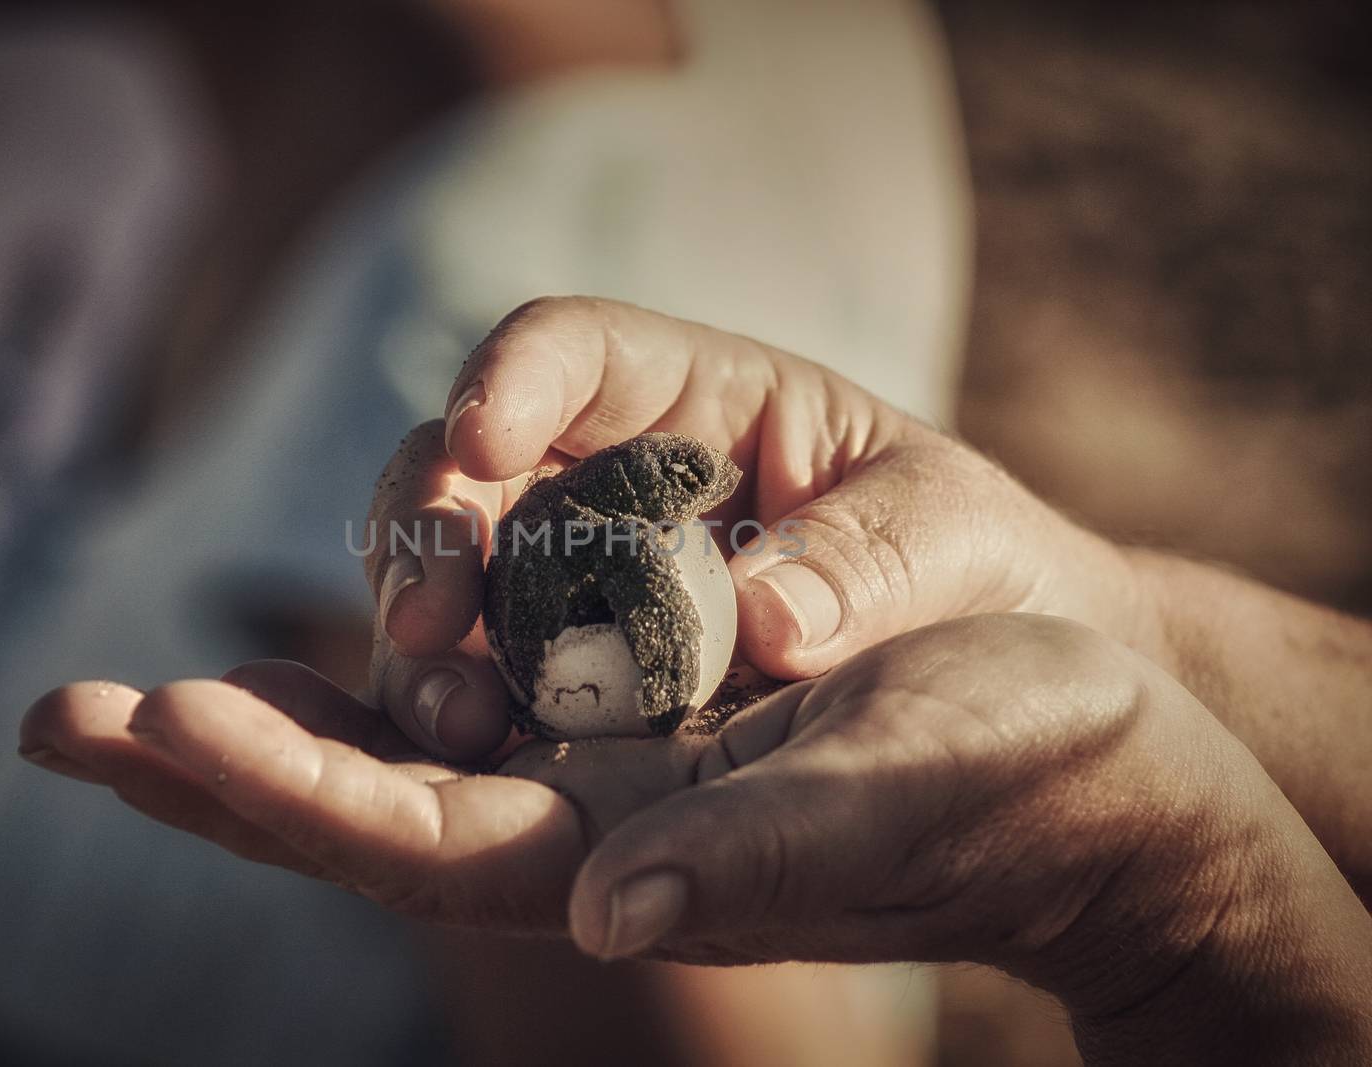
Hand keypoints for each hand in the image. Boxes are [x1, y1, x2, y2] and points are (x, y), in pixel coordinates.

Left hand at [20, 613, 1371, 1063]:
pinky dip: (374, 679)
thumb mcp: (901, 793)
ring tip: (129, 692)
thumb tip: (610, 908)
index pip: (416, 836)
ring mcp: (607, 779)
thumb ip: (755, 852)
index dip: (281, 784)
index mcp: (638, 856)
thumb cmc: (1025, 777)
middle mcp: (593, 829)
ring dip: (264, 723)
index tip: (154, 717)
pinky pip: (474, 704)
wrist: (1091, 775)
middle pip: (362, 807)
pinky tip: (301, 650)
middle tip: (59, 717)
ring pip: (395, 756)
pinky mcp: (639, 725)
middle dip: (212, 767)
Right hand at [363, 297, 1152, 762]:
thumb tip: (769, 622)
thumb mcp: (949, 536)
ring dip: (422, 638)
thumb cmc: (968, 561)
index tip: (483, 437)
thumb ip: (869, 561)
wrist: (983, 668)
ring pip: (447, 577)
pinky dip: (458, 711)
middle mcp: (605, 478)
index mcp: (697, 396)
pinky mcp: (561, 678)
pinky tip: (467, 764)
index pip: (575, 350)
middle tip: (427, 618)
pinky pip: (481, 680)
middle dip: (428, 526)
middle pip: (467, 465)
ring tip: (451, 717)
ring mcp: (570, 584)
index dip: (513, 377)